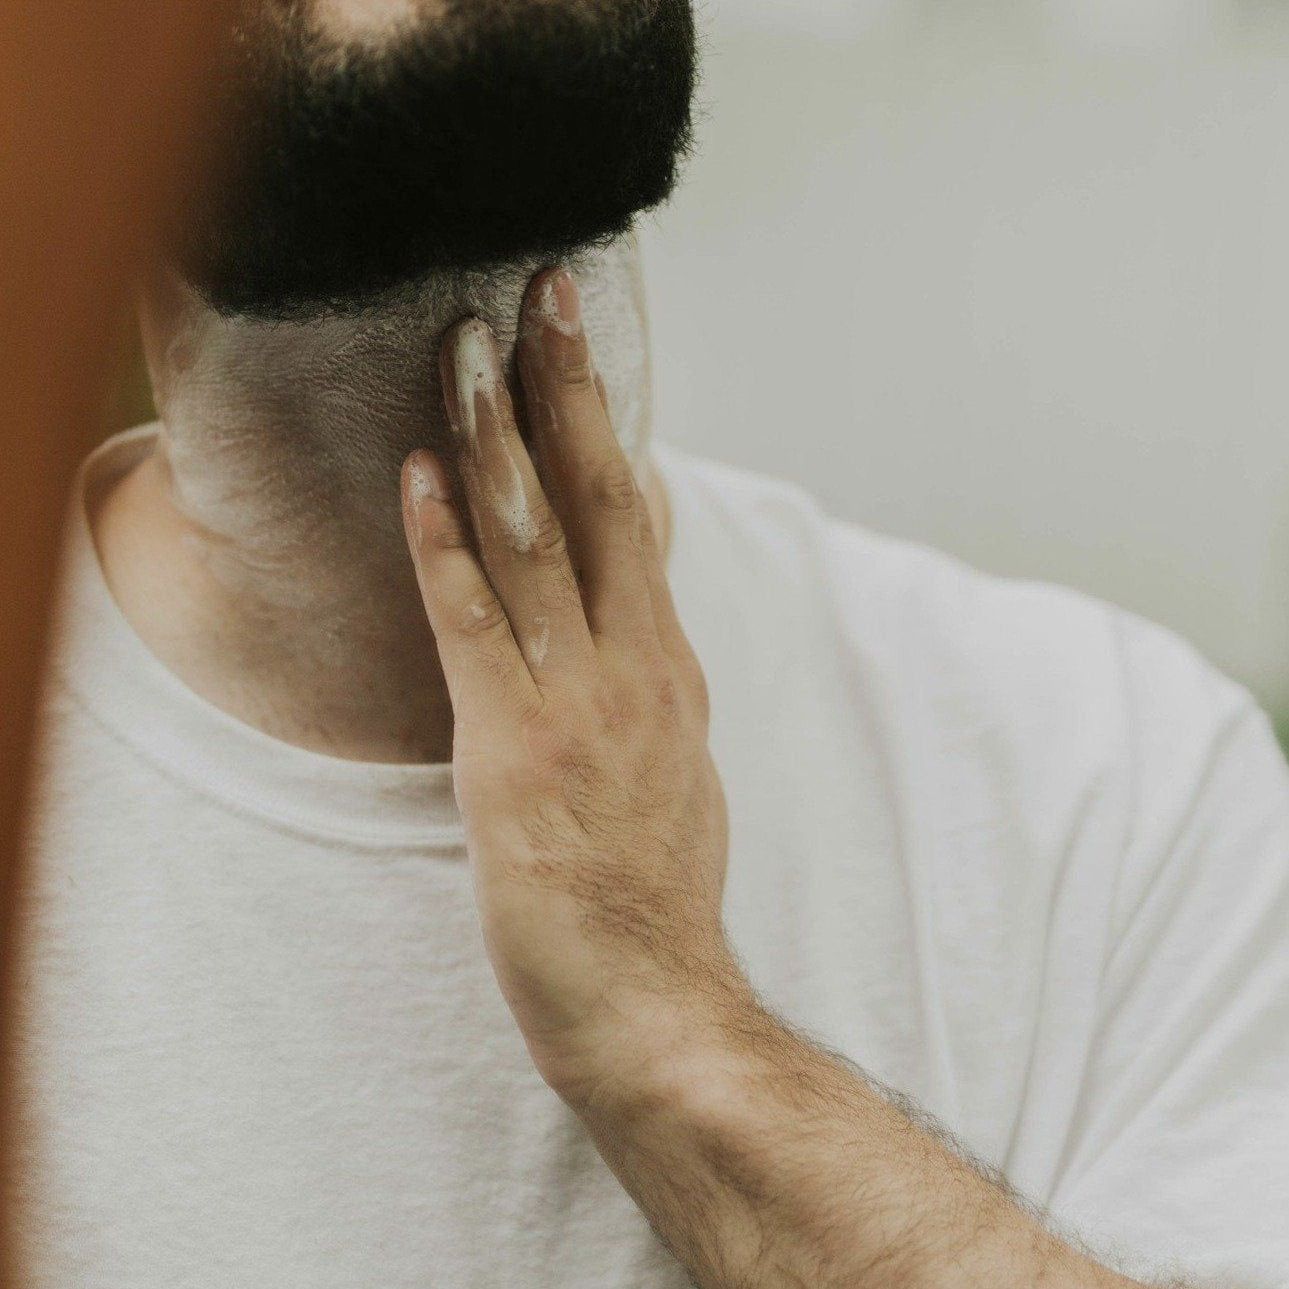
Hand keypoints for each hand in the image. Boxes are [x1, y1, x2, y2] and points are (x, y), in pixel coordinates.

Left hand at [399, 267, 736, 1105]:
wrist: (655, 993)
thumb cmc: (653, 887)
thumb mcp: (676, 763)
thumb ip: (652, 677)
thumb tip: (642, 615)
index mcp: (667, 664)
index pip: (635, 520)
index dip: (602, 425)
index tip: (574, 347)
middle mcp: (635, 662)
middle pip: (599, 498)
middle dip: (567, 388)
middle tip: (543, 292)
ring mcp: (580, 700)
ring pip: (538, 541)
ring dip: (498, 434)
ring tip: (466, 346)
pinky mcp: (516, 748)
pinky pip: (477, 628)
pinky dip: (446, 548)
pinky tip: (420, 476)